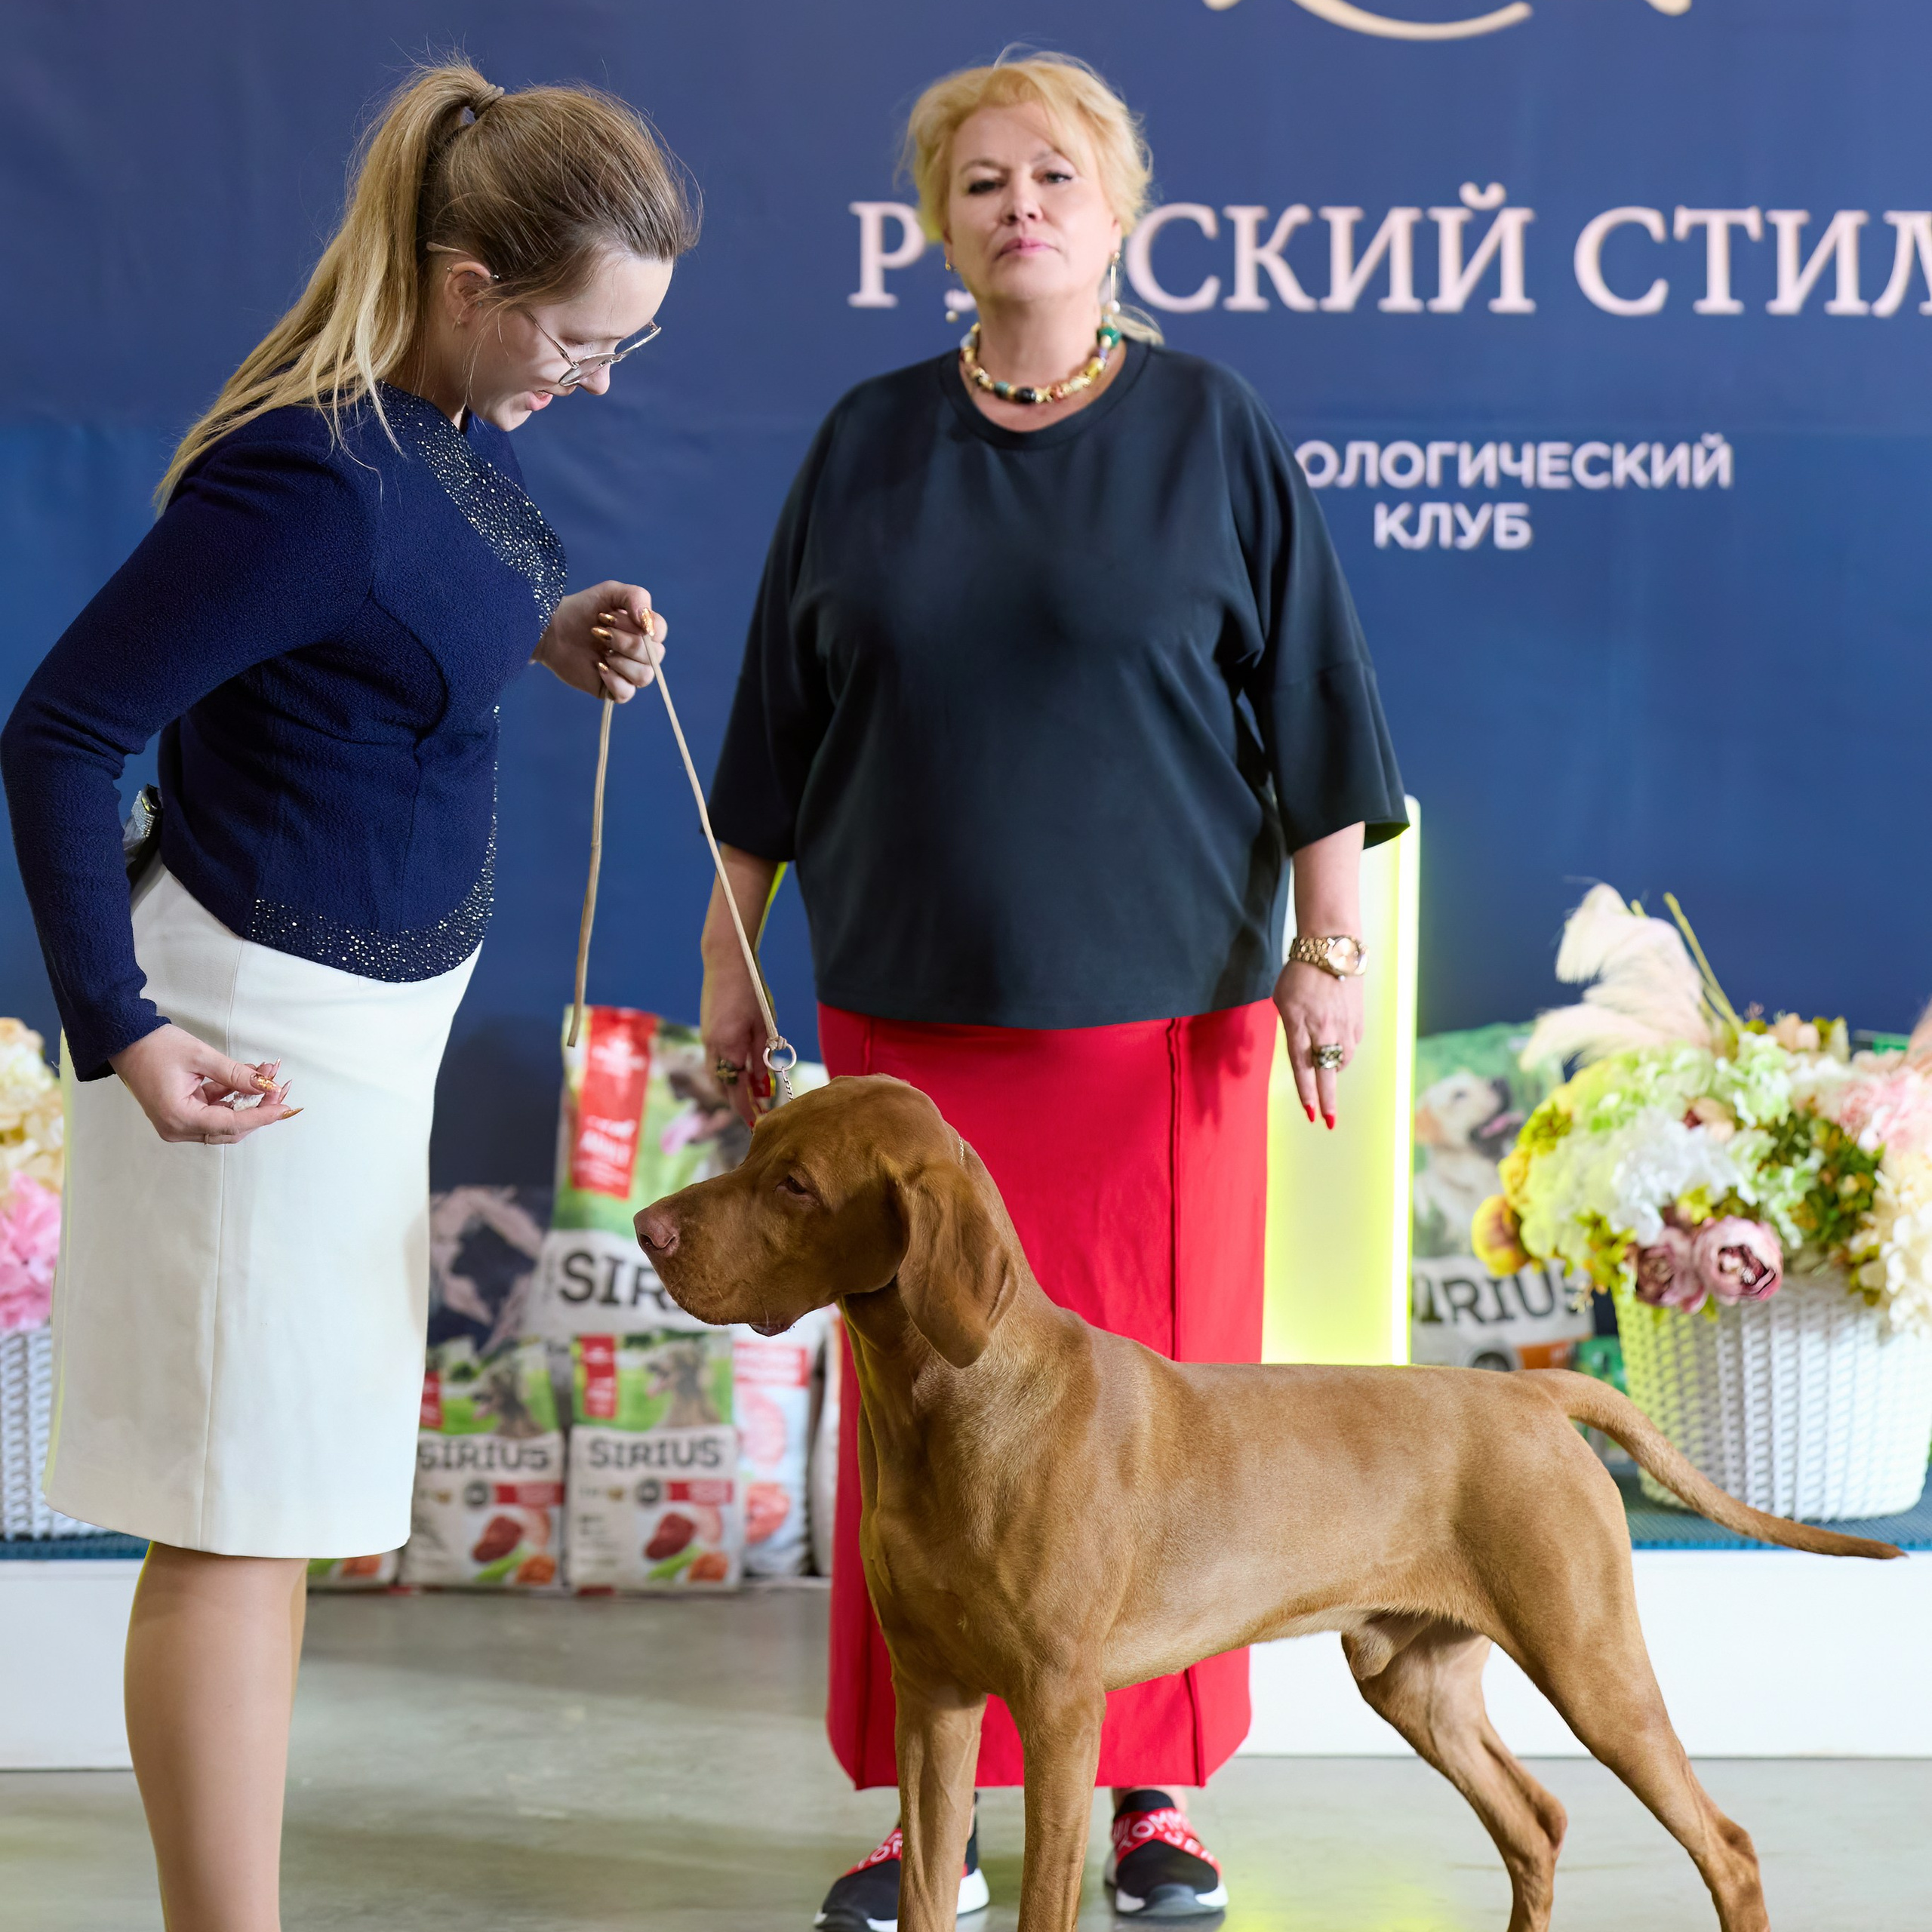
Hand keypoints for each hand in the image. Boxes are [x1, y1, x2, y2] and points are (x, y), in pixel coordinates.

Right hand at [109, 1023, 297, 1144]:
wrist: (126, 1041)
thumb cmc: (155, 1046)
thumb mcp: (200, 1056)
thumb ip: (234, 1074)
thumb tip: (266, 1085)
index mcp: (178, 1117)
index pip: (230, 1124)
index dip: (262, 1116)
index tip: (286, 1107)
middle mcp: (177, 1128)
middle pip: (231, 1128)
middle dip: (259, 1108)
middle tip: (280, 1085)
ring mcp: (179, 1123)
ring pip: (226, 1121)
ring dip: (249, 1101)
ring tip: (268, 1075)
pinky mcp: (182, 1114)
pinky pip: (215, 1111)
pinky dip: (234, 1097)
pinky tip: (250, 1078)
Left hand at [534, 581, 666, 700]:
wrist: (552, 629)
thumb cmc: (582, 609)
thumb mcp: (610, 592)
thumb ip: (637, 597)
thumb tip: (649, 626)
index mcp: (643, 630)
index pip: (659, 632)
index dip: (641, 627)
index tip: (610, 616)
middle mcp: (640, 653)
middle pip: (654, 655)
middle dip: (625, 642)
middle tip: (598, 631)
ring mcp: (628, 673)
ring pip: (645, 676)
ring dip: (621, 661)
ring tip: (601, 651)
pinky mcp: (613, 689)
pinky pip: (626, 694)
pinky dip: (613, 680)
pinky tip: (598, 667)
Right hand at [700, 952, 769, 1129]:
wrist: (726, 961)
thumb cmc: (752, 989)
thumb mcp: (765, 1024)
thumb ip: (763, 1056)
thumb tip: (764, 1085)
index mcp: (728, 1046)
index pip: (737, 1089)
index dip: (746, 1109)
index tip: (757, 1124)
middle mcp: (712, 1047)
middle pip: (723, 1087)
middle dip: (737, 1102)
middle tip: (756, 1112)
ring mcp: (706, 1040)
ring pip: (716, 1075)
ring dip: (731, 1088)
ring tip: (750, 1094)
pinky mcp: (706, 1032)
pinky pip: (714, 1062)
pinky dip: (726, 1072)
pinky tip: (741, 1071)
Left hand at [1273, 960, 1363, 1129]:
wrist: (1331, 949)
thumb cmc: (1299, 973)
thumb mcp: (1282, 1001)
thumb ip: (1290, 1030)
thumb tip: (1303, 1053)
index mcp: (1300, 1025)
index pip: (1302, 1067)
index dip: (1306, 1092)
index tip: (1309, 1112)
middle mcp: (1324, 1029)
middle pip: (1326, 1073)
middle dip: (1327, 1100)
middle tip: (1329, 1122)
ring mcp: (1344, 1025)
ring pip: (1341, 1060)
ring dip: (1333, 1070)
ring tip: (1325, 1068)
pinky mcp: (1358, 1020)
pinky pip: (1351, 1046)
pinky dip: (1344, 1051)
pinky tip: (1337, 1046)